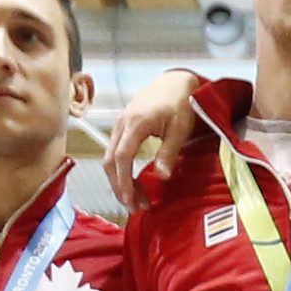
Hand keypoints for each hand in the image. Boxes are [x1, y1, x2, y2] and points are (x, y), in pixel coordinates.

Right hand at [102, 66, 203, 205]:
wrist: (175, 82)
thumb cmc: (180, 103)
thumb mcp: (179, 129)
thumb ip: (169, 153)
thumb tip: (161, 177)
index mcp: (135, 123)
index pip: (122, 157)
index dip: (124, 181)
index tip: (131, 200)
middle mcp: (122, 123)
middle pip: (110, 160)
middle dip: (119, 186)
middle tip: (134, 207)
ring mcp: (120, 125)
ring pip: (110, 158)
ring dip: (119, 181)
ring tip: (136, 200)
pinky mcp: (123, 127)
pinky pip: (115, 152)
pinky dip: (121, 170)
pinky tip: (133, 183)